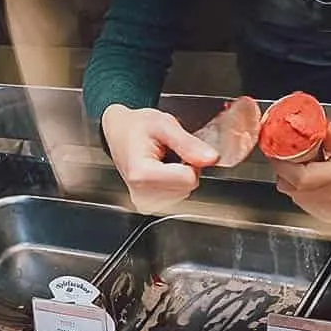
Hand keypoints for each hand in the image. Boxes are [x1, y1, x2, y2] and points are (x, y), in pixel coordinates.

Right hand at [102, 104, 218, 213]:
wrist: (118, 133)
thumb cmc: (136, 127)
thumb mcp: (164, 124)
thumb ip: (189, 143)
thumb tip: (211, 158)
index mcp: (142, 174)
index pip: (190, 179)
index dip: (190, 161)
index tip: (176, 149)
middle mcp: (141, 193)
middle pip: (187, 188)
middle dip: (186, 169)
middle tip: (169, 153)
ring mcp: (143, 202)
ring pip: (184, 193)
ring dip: (180, 176)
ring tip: (163, 160)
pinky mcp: (147, 205)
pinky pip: (175, 197)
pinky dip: (173, 184)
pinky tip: (161, 171)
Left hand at [271, 123, 330, 221]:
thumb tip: (311, 128)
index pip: (302, 177)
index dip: (283, 164)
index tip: (278, 150)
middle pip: (293, 187)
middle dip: (287, 168)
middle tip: (295, 152)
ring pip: (294, 195)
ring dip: (294, 178)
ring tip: (311, 163)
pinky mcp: (329, 214)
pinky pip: (302, 201)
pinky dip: (302, 188)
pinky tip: (316, 176)